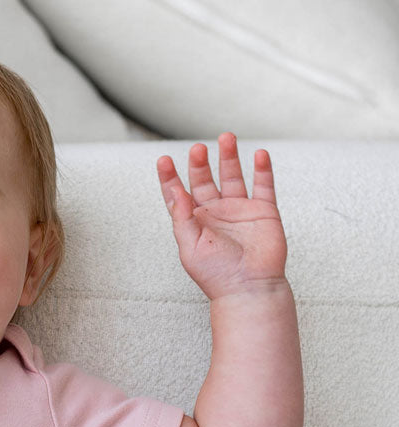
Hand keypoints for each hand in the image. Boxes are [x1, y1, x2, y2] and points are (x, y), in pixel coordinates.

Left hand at [157, 133, 287, 299]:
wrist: (248, 289)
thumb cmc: (216, 275)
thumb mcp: (190, 246)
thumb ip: (182, 217)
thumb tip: (175, 190)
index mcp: (194, 222)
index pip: (178, 194)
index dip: (170, 178)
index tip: (163, 160)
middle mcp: (216, 213)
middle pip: (205, 179)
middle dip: (199, 163)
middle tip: (197, 149)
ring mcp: (240, 210)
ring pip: (233, 176)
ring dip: (229, 156)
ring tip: (226, 137)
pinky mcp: (263, 212)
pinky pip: (264, 185)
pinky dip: (263, 169)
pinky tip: (259, 154)